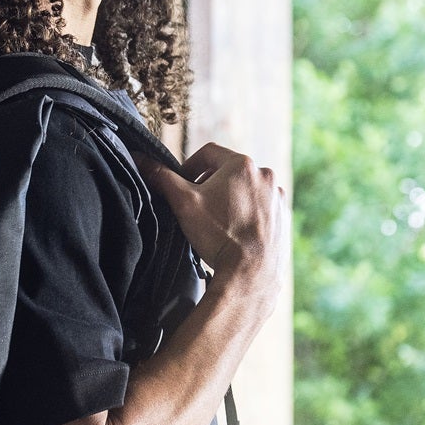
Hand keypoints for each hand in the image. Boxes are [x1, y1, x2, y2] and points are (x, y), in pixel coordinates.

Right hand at [138, 144, 287, 295]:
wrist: (251, 271)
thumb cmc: (218, 235)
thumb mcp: (183, 202)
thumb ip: (162, 178)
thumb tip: (141, 160)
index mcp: (242, 164)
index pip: (208, 153)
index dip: (190, 166)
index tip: (182, 184)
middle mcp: (265, 175)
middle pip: (229, 171)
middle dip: (211, 184)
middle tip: (197, 205)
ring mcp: (277, 197)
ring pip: (246, 190)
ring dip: (230, 199)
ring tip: (217, 221)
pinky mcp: (283, 217)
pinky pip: (260, 208)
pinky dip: (247, 214)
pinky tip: (235, 232)